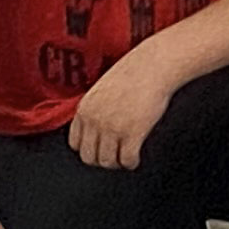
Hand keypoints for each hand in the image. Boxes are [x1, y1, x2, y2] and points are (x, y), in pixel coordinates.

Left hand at [68, 41, 177, 171]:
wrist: (154, 65)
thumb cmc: (133, 72)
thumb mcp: (102, 90)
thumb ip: (95, 109)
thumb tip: (96, 130)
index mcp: (85, 108)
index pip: (75, 144)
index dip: (89, 149)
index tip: (99, 148)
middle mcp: (95, 120)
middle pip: (89, 157)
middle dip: (102, 159)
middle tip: (115, 155)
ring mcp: (112, 128)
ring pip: (107, 162)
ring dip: (117, 162)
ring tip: (126, 155)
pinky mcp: (132, 133)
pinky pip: (127, 160)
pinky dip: (132, 162)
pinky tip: (136, 156)